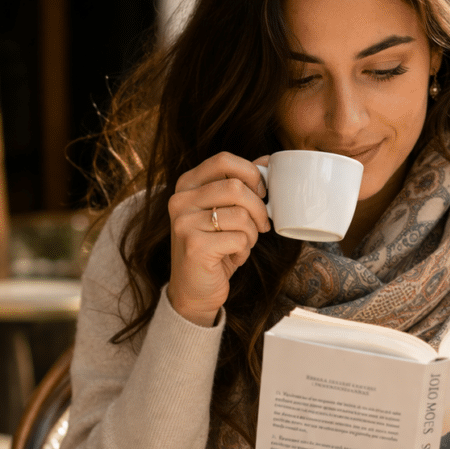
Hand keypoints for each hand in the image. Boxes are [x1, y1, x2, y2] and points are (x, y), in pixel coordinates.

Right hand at [167, 151, 269, 326]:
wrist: (194, 289)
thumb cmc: (215, 246)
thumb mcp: (225, 210)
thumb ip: (240, 183)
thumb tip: (269, 159)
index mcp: (187, 184)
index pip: (223, 160)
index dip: (251, 173)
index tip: (261, 193)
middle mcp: (180, 200)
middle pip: (236, 187)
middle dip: (259, 208)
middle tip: (261, 225)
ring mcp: (184, 223)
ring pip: (241, 215)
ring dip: (252, 233)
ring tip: (242, 243)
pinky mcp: (194, 246)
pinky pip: (239, 238)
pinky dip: (244, 250)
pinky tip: (233, 256)